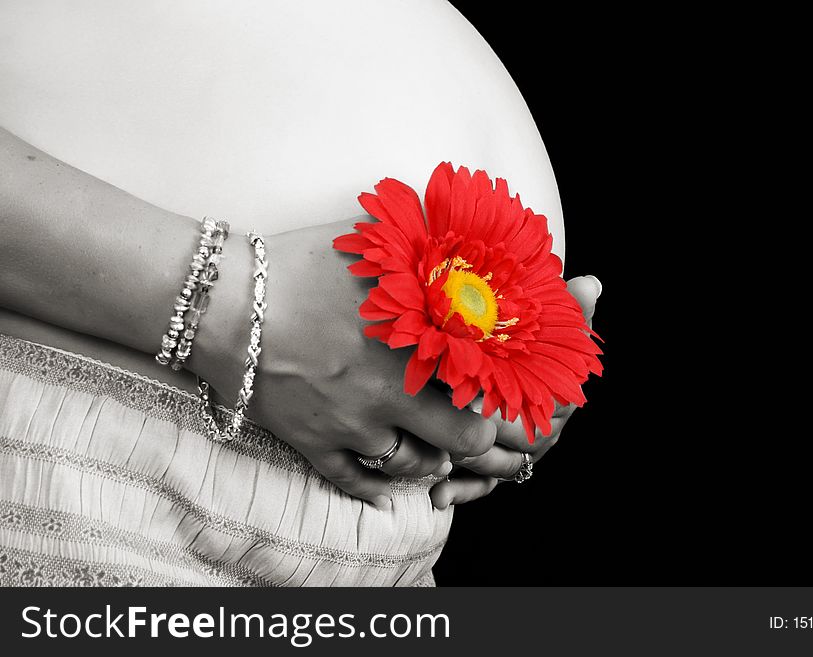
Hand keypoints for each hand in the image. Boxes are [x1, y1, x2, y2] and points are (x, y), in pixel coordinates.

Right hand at [195, 219, 496, 507]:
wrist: (222, 302)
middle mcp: (393, 393)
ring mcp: (353, 425)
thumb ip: (420, 250)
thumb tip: (458, 242)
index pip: (485, 384)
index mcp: (414, 342)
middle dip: (473, 433)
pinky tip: (386, 482)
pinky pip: (356, 483)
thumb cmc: (296, 264)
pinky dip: (377, 487)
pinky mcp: (314, 444)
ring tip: (426, 439)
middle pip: (463, 439)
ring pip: (412, 465)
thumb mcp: (370, 244)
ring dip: (427, 455)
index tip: (499, 385)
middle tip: (470, 420)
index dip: (501, 392)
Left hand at [430, 275, 601, 508]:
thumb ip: (570, 311)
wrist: (513, 362)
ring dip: (468, 461)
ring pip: (498, 466)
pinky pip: (482, 487)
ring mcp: (518, 454)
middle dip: (482, 434)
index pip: (541, 410)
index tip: (477, 396)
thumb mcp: (551, 326)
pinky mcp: (495, 470)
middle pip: (517, 444)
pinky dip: (462, 492)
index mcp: (560, 401)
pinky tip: (439, 494)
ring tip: (438, 454)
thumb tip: (590, 283)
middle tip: (446, 424)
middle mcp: (543, 432)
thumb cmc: (532, 342)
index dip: (510, 406)